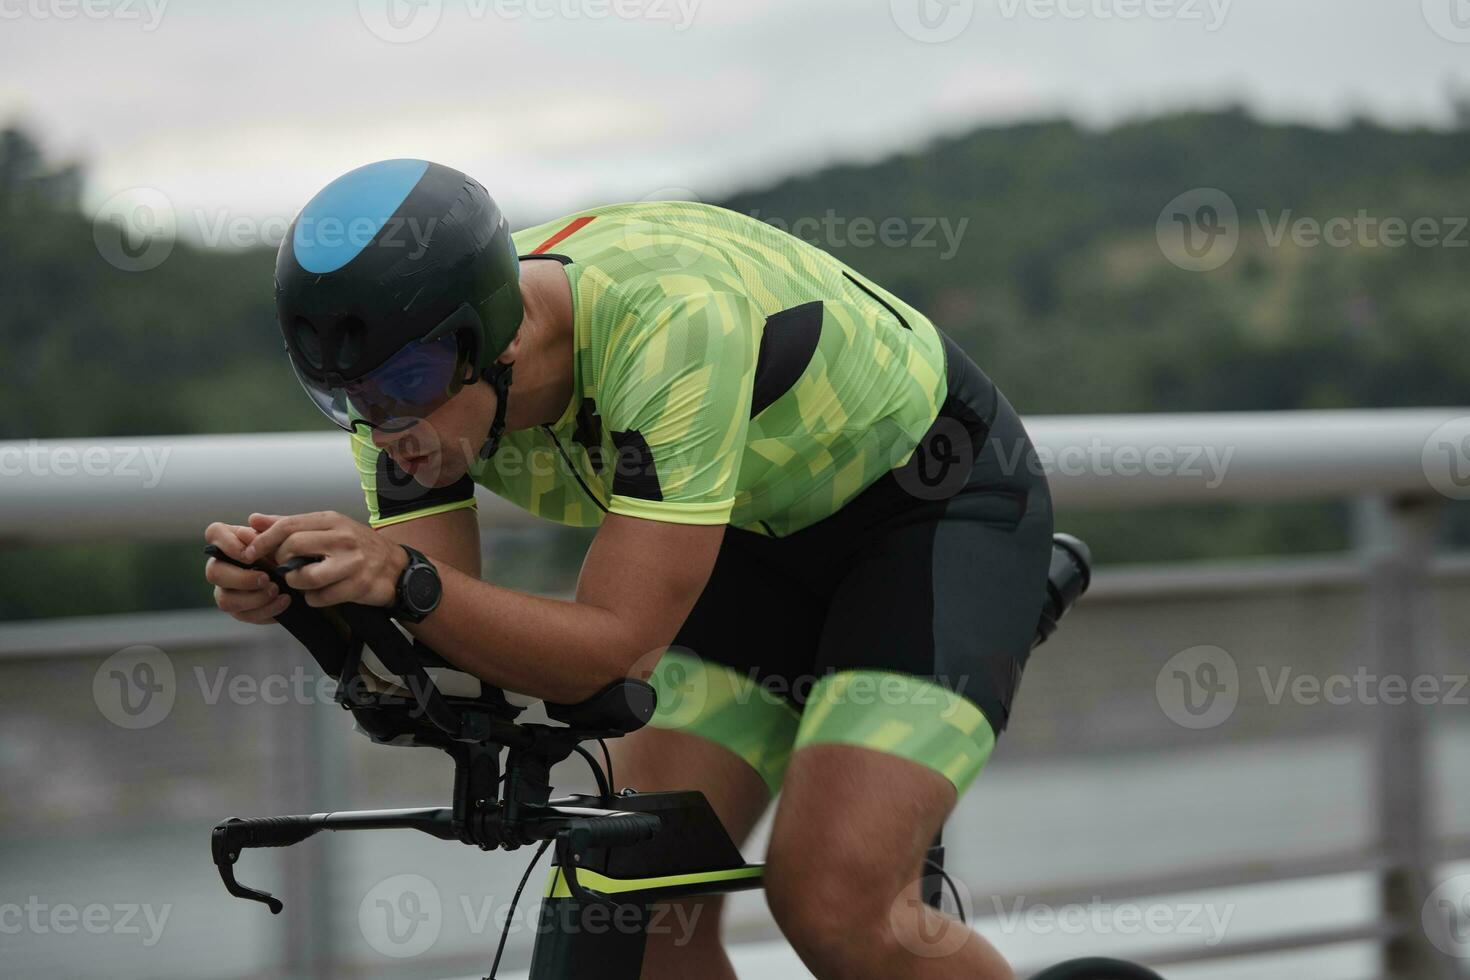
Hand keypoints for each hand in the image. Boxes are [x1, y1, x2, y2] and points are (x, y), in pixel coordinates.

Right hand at [204, 518, 288, 623]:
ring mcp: (229, 589)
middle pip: (213, 572)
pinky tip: (285, 600)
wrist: (311, 575)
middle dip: (241, 578)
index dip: (226, 544)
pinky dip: (266, 610)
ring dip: (253, 597)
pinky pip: (244, 615)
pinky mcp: (241, 610)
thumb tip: (253, 519)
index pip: (213, 534)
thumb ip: (273, 528)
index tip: (249, 554)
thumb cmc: (294, 550)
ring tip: (277, 590)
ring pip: (225, 599)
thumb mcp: (289, 536)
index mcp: (233, 540)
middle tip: (266, 578)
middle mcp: (224, 565)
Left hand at [244, 511, 407, 608]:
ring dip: (296, 583)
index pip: (288, 525)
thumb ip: (290, 524)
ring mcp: (352, 562)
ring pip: (305, 576)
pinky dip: (313, 599)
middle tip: (285, 569)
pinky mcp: (358, 586)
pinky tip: (320, 594)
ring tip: (303, 582)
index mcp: (332, 520)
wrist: (396, 568)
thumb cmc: (356, 547)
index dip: (263, 540)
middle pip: (293, 547)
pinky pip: (320, 597)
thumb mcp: (327, 528)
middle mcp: (343, 538)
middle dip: (281, 563)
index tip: (249, 553)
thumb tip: (253, 519)